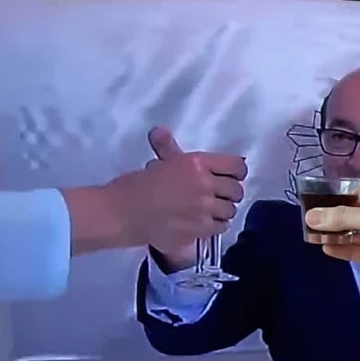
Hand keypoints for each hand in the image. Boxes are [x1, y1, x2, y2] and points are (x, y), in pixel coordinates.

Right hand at [69, 126, 245, 263]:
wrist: (122, 213)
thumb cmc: (136, 185)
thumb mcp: (158, 163)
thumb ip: (168, 149)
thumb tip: (161, 131)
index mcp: (196, 163)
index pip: (236, 166)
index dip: (237, 172)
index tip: (232, 176)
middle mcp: (205, 184)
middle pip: (236, 190)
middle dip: (230, 193)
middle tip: (219, 195)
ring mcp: (204, 208)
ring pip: (230, 210)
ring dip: (223, 210)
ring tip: (210, 210)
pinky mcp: (201, 229)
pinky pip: (221, 226)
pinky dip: (216, 225)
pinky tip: (205, 222)